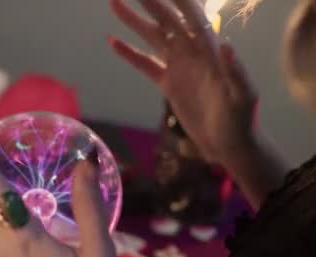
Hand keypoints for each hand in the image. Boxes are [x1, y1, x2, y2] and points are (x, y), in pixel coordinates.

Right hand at [109, 0, 257, 163]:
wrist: (227, 143)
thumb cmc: (241, 119)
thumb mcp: (242, 97)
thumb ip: (236, 72)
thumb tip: (226, 45)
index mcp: (210, 50)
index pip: (192, 17)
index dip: (178, 1)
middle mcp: (193, 52)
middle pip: (168, 20)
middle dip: (151, 3)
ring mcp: (178, 66)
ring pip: (153, 37)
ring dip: (134, 21)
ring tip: (115, 3)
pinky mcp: (168, 82)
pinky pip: (145, 63)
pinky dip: (129, 53)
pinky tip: (113, 41)